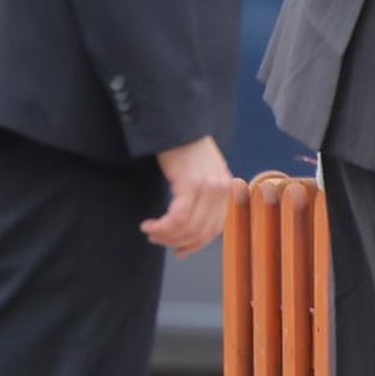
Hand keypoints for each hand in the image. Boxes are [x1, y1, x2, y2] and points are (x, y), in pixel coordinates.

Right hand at [143, 135, 233, 256]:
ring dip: (166, 236)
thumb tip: (193, 224)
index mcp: (225, 188)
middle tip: (158, 240)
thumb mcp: (203, 171)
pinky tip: (149, 225)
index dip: (197, 244)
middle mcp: (221, 189)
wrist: (178, 124)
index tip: (180, 252)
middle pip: (201, 231)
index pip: (215, 228)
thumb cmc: (186, 147)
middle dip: (178, 242)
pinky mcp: (191, 184)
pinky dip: (162, 227)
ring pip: (188, 227)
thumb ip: (205, 194)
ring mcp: (208, 187)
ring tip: (151, 233)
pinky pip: (177, 218)